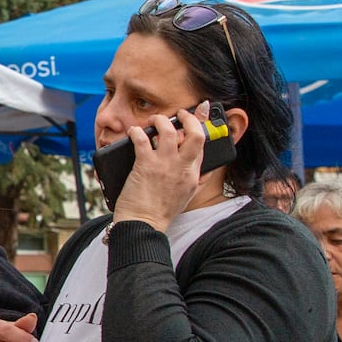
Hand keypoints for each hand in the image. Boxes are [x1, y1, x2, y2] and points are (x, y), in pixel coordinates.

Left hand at [110, 102, 208, 233]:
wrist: (143, 226)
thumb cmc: (160, 214)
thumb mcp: (187, 197)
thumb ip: (198, 181)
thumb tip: (207, 171)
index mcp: (193, 175)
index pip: (203, 145)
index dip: (200, 126)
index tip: (197, 115)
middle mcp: (182, 168)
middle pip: (195, 133)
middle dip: (188, 117)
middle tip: (179, 114)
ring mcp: (164, 165)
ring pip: (169, 130)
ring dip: (160, 120)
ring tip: (153, 120)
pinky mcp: (145, 166)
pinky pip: (142, 139)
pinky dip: (137, 132)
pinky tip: (134, 132)